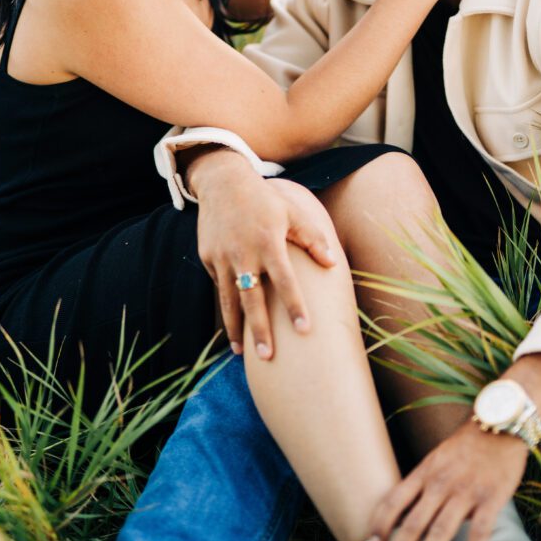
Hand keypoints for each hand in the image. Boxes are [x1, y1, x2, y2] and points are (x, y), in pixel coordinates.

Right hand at [191, 151, 336, 357]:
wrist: (223, 183)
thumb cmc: (265, 200)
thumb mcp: (293, 212)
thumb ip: (313, 238)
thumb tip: (333, 263)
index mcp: (268, 242)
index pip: (285, 281)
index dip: (295, 306)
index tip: (304, 330)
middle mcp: (243, 253)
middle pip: (252, 300)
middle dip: (259, 330)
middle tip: (267, 357)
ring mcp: (222, 257)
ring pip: (229, 300)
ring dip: (234, 328)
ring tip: (240, 353)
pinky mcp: (208, 258)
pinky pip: (220, 285)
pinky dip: (226, 305)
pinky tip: (232, 323)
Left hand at [369, 419, 527, 540]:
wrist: (499, 425)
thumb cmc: (466, 446)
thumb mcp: (436, 459)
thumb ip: (423, 484)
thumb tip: (406, 515)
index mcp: (424, 472)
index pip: (394, 501)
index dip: (381, 525)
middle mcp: (440, 483)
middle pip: (413, 523)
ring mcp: (466, 492)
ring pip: (440, 532)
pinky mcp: (491, 499)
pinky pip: (480, 533)